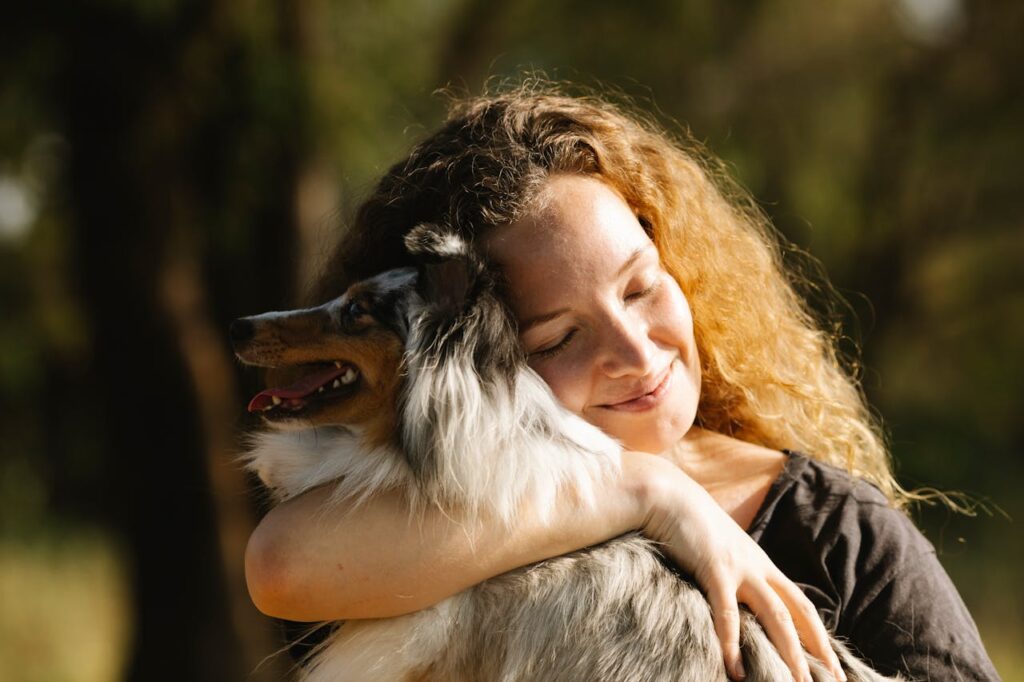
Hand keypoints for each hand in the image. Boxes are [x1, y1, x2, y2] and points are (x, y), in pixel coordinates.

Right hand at [627, 452, 845, 681]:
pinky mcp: (715, 570)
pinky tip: (735, 670)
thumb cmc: (689, 525)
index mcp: (762, 565)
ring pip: (776, 617)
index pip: (801, 606)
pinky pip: (727, 613)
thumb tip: (734, 604)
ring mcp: (739, 568)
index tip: (832, 667)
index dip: (819, 637)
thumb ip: (733, 575)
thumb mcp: (720, 552)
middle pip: (799, 614)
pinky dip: (732, 643)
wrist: (668, 496)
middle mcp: (759, 568)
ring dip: (789, 654)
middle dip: (818, 651)